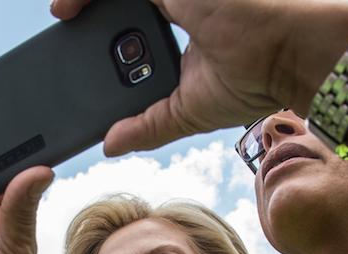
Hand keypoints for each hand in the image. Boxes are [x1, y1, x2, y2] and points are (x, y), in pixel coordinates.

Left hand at [50, 0, 347, 154]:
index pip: (128, 15)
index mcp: (180, 21)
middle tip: (59, 28)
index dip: (98, 26)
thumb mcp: (187, 110)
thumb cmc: (257, 78)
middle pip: (115, 1)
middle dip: (85, 11)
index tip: (73, 42)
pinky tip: (65, 8)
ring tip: (57, 15)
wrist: (290, 55)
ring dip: (82, 0)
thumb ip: (147, 124)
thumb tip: (109, 144)